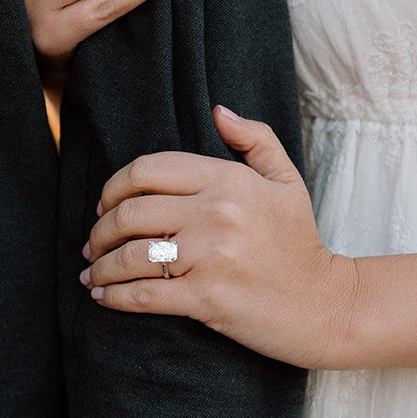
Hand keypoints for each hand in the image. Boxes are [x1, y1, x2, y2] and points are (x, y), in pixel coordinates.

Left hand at [80, 105, 360, 368]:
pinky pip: (142, 295)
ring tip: (92, 272)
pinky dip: (113, 297)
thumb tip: (217, 111)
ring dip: (100, 266)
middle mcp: (216, 213)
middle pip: (130, 213)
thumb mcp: (286, 181)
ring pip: (129, 256)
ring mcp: (210, 257)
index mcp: (229, 180)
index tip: (103, 205)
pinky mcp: (206, 299)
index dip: (114, 187)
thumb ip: (255, 139)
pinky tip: (102, 297)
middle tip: (92, 243)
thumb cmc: (299, 243)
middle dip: (100, 230)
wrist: (325, 306)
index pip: (148, 170)